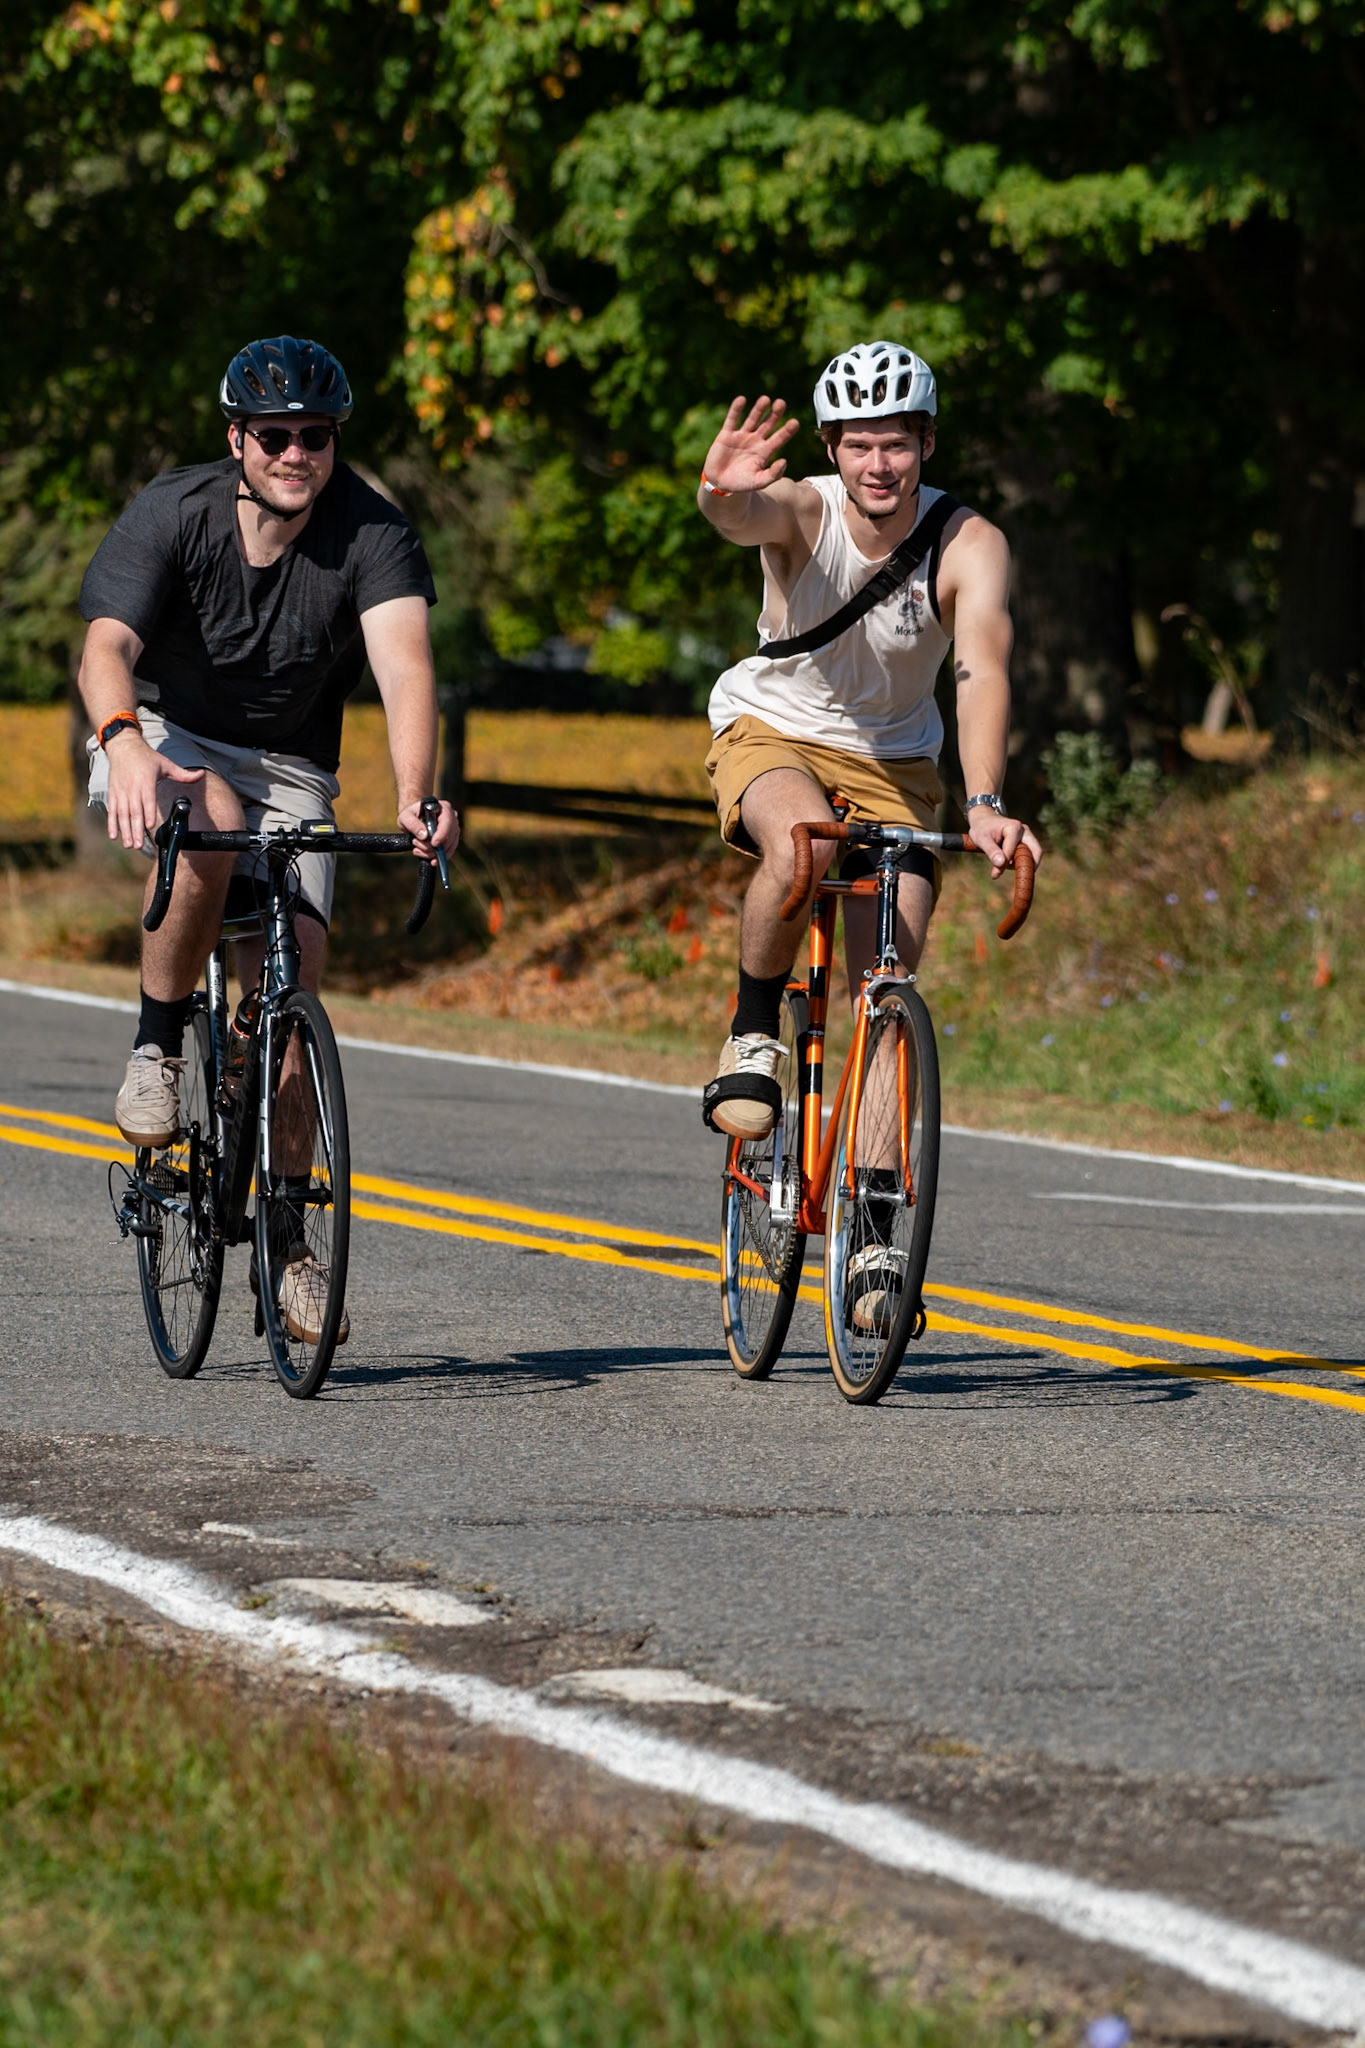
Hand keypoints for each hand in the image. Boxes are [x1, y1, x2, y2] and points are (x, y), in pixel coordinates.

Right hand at [104, 733, 203, 850]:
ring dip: (125, 830)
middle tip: (138, 845)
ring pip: (122, 814)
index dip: (148, 813)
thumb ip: (183, 774)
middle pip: (134, 811)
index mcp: (146, 780)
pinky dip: (112, 824)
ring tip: (129, 845)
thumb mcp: (166, 764)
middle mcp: (132, 787)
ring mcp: (121, 791)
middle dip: (136, 829)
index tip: (150, 826)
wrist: (123, 747)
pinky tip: (114, 836)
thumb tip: (201, 775)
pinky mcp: (113, 793)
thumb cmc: (147, 757)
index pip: (148, 799)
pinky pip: (112, 811)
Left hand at [398, 796, 459, 857]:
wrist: (414, 819)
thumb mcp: (405, 816)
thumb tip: (424, 836)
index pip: (447, 821)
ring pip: (450, 845)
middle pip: (450, 836)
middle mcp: (452, 818)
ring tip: (418, 850)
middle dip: (434, 846)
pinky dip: (438, 857)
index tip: (433, 843)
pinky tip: (427, 857)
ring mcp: (453, 829)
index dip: (442, 834)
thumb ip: (412, 824)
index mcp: (443, 808)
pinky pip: (449, 851)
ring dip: (434, 852)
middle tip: (417, 845)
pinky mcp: (452, 840)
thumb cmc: (411, 815)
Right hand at [702, 395, 799, 494]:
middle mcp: (755, 440)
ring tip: (766, 400)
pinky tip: (741, 400)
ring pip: (752, 419)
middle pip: (767, 424)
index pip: (779, 438)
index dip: (787, 431)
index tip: (795, 422)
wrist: (720, 484)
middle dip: (775, 414)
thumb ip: (773, 474)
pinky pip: (732, 420)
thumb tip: (784, 461)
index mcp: (765, 451)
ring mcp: (741, 436)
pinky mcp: (726, 434)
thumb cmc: (742, 483)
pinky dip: (736, 410)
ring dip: (759, 409)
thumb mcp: (759, 482)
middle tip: (781, 403)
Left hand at [967, 808, 1042, 878]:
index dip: (1005, 864)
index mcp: (1014, 827)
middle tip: (1019, 878)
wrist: (984, 821)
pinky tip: (1008, 863)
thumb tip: (1001, 864)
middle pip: (1036, 851)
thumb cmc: (982, 829)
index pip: (1013, 850)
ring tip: (1005, 866)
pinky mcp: (1026, 842)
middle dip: (1028, 866)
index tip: (994, 875)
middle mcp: (1024, 831)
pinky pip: (1030, 855)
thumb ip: (991, 851)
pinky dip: (1022, 862)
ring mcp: (1027, 836)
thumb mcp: (982, 840)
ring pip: (1034, 854)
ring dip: (1023, 864)